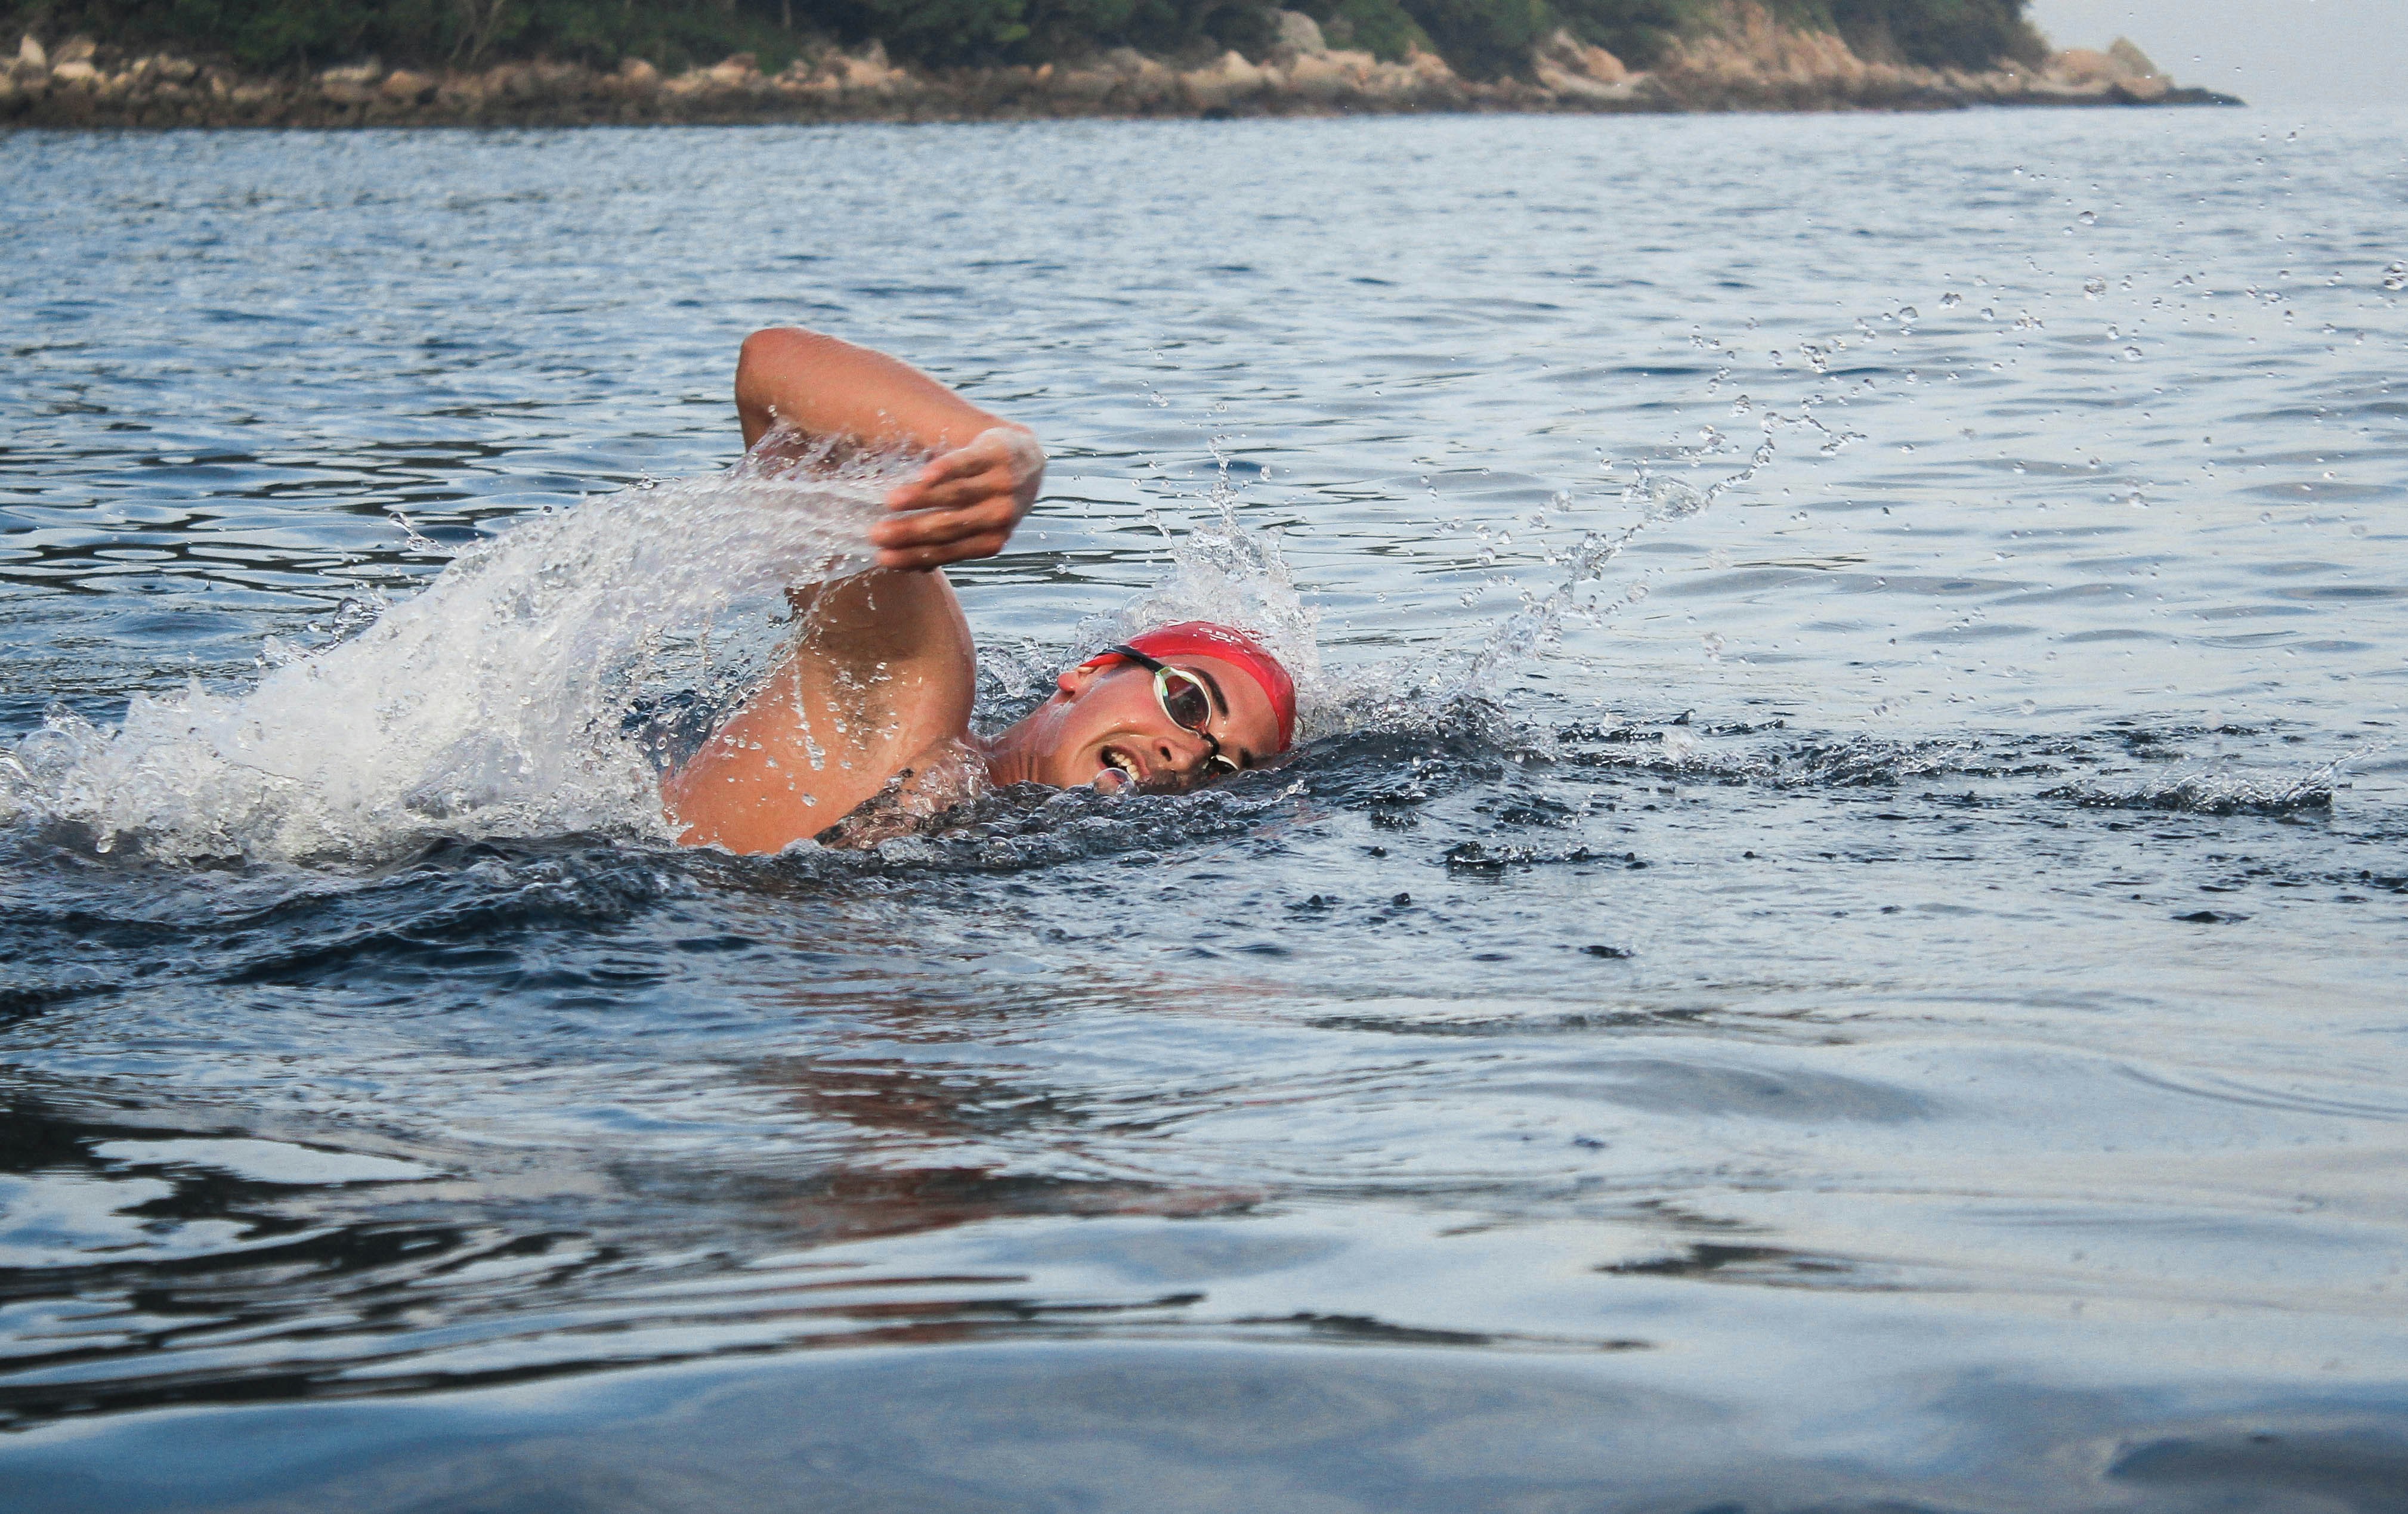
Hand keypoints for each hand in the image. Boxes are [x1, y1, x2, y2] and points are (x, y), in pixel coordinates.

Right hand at [869, 425, 1043, 570]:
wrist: (1027, 458)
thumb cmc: (990, 498)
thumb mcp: (976, 525)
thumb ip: (949, 543)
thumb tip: (912, 568)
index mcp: (992, 540)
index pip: (946, 551)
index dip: (913, 555)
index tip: (881, 557)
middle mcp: (1000, 515)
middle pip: (948, 525)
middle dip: (910, 532)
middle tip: (876, 533)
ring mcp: (1001, 484)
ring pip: (956, 494)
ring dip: (921, 499)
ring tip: (889, 501)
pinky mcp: (996, 453)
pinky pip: (968, 463)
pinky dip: (947, 470)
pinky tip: (925, 475)